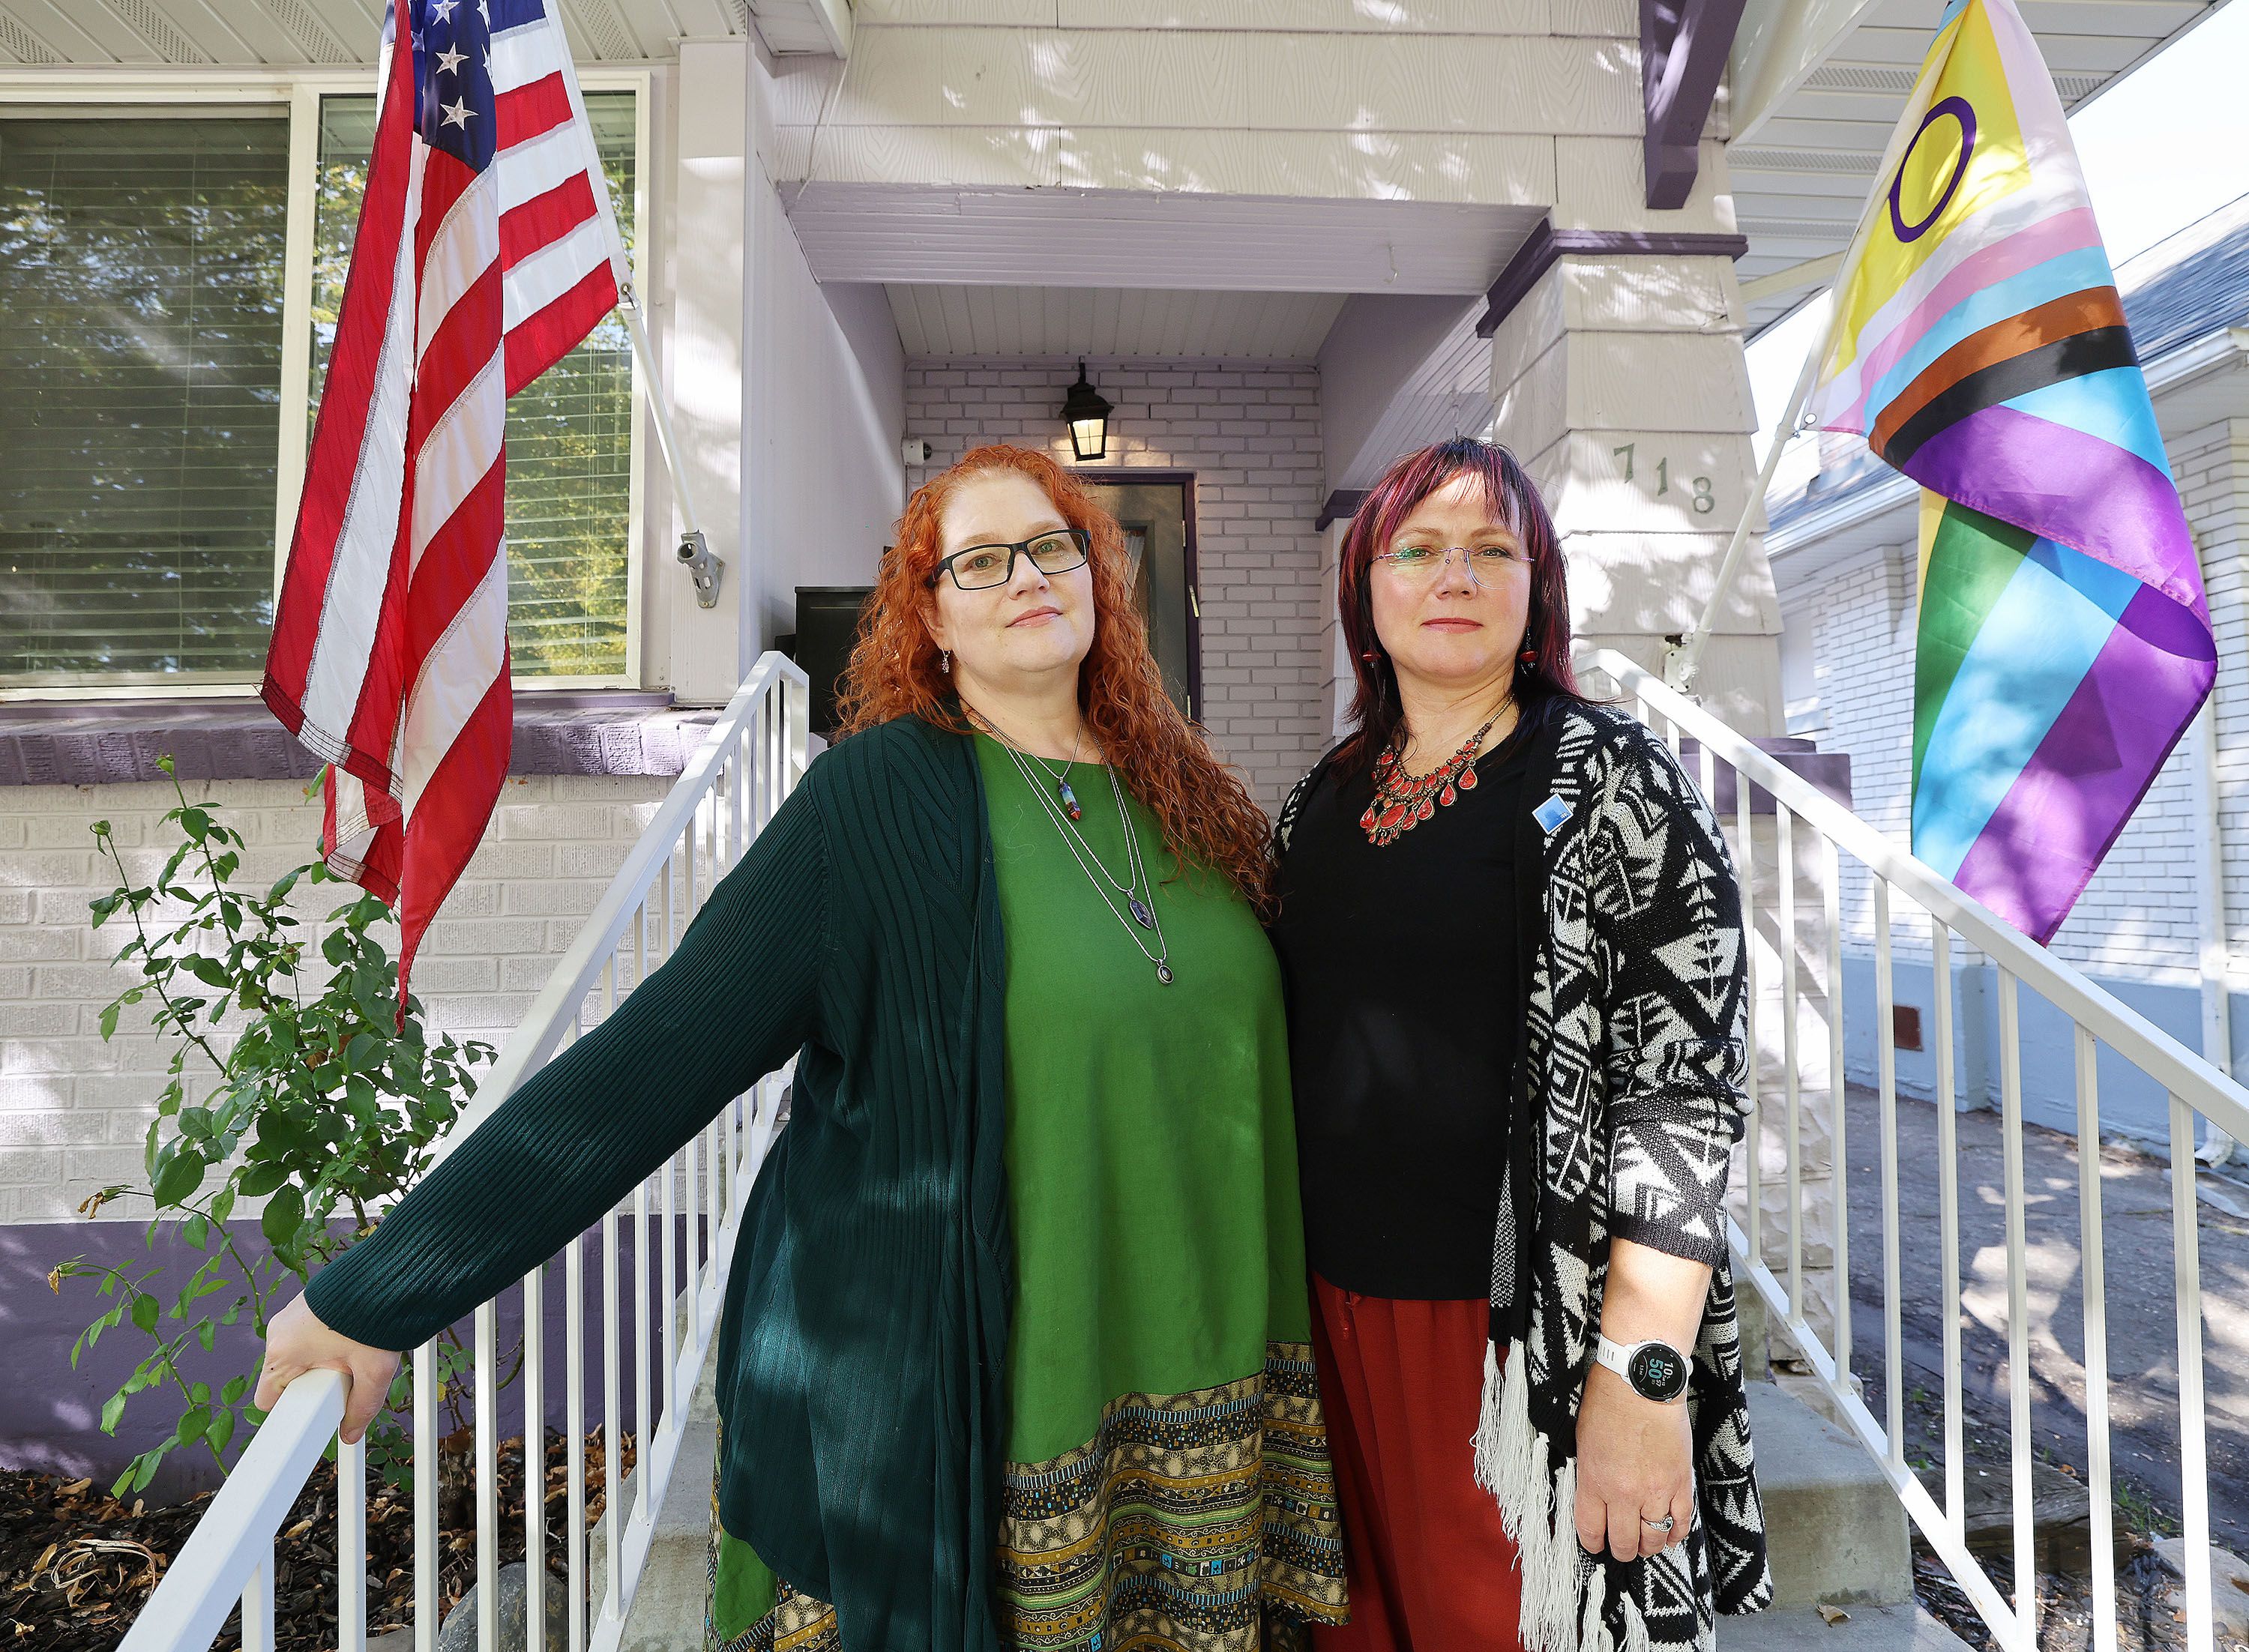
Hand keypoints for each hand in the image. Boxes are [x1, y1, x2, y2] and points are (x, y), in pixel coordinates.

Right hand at [254, 1292, 399, 1445]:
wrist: (388, 1272)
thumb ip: (361, 1407)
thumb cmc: (376, 1316)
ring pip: (299, 1354)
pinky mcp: (306, 1303)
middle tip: (342, 1378)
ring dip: (321, 1360)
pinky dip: (325, 1340)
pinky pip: (308, 1333)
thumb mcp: (373, 1371)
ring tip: (351, 1353)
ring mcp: (291, 1314)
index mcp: (282, 1351)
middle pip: (286, 1376)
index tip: (312, 1411)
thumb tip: (350, 1432)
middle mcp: (279, 1331)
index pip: (267, 1399)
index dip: (292, 1410)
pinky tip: (351, 1336)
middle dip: (312, 1383)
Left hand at [1573, 1361, 1692, 1561]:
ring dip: (1649, 1545)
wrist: (1641, 1383)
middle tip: (1624, 1548)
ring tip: (1646, 1543)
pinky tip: (1670, 1535)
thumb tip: (1595, 1497)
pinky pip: (1681, 1522)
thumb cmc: (1608, 1403)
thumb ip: (1590, 1475)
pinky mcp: (1680, 1483)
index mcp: (1594, 1482)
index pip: (1590, 1530)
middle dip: (1622, 1550)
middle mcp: (1623, 1494)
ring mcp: (1654, 1491)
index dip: (1593, 1544)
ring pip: (1653, 1538)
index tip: (1597, 1545)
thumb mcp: (1584, 1442)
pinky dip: (1675, 1534)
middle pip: (1623, 1542)